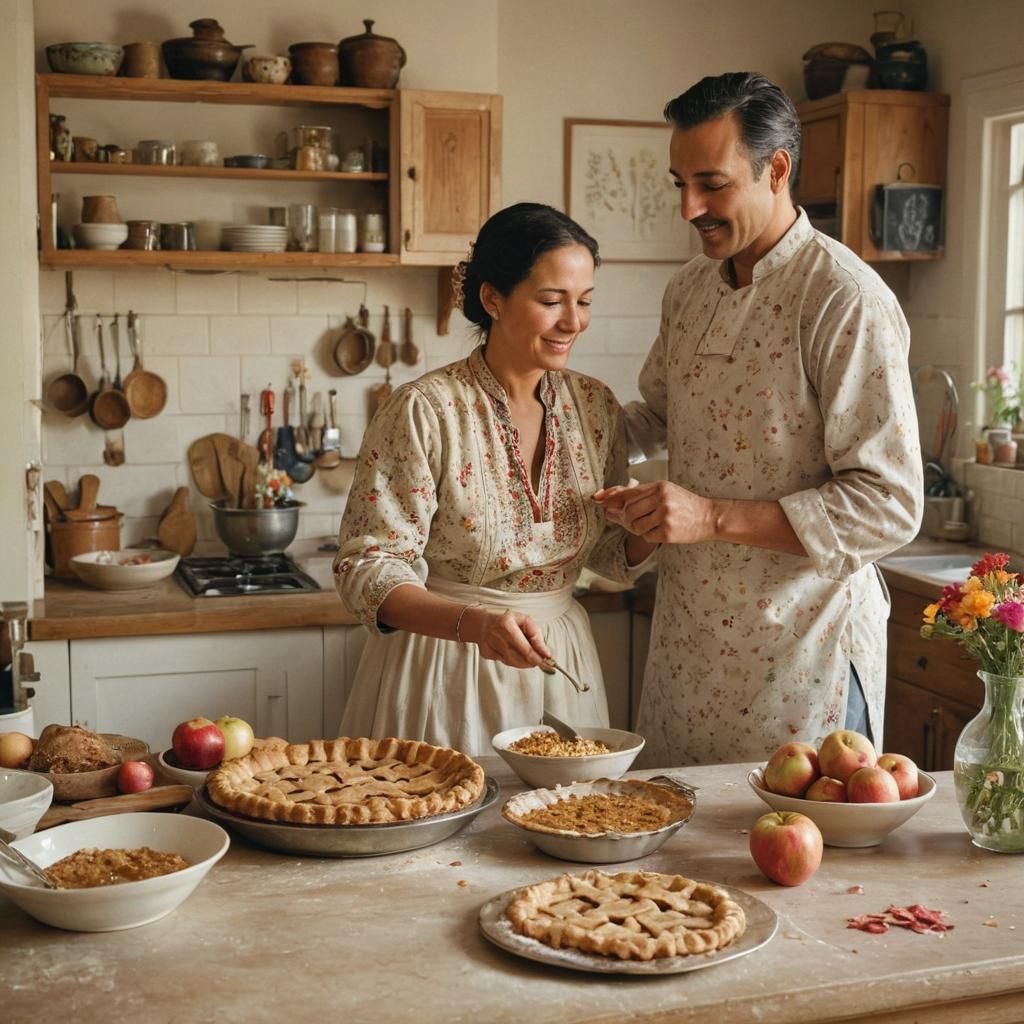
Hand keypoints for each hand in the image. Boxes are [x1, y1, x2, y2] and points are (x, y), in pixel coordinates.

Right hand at [467, 607, 551, 668]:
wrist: (482, 624)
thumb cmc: (505, 621)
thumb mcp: (524, 620)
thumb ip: (535, 634)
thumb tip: (544, 651)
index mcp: (507, 626)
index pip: (525, 649)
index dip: (537, 658)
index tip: (546, 661)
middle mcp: (498, 638)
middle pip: (519, 658)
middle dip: (532, 661)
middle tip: (540, 660)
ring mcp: (491, 647)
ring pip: (512, 662)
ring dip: (524, 663)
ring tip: (529, 657)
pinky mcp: (487, 654)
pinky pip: (505, 662)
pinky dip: (514, 661)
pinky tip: (515, 654)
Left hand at [593, 481, 714, 544]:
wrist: (709, 517)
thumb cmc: (685, 504)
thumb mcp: (664, 492)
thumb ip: (639, 495)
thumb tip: (610, 504)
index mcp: (659, 487)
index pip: (628, 493)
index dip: (611, 498)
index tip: (598, 500)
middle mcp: (661, 500)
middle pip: (629, 511)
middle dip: (625, 518)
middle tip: (628, 520)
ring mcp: (665, 517)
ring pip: (635, 526)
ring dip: (637, 528)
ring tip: (649, 524)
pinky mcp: (668, 533)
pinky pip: (646, 536)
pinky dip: (648, 535)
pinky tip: (659, 530)